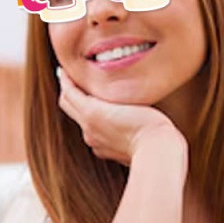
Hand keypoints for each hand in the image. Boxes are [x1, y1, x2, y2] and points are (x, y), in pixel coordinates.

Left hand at [56, 67, 184, 165]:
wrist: (158, 153)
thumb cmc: (151, 124)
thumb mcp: (128, 100)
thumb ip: (109, 93)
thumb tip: (99, 87)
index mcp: (91, 113)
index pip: (68, 92)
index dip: (66, 79)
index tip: (65, 69)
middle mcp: (88, 129)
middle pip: (68, 105)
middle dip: (69, 91)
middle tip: (74, 80)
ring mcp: (95, 143)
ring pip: (81, 120)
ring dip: (83, 107)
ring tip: (95, 97)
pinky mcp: (106, 152)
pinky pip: (94, 134)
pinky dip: (95, 123)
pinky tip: (109, 118)